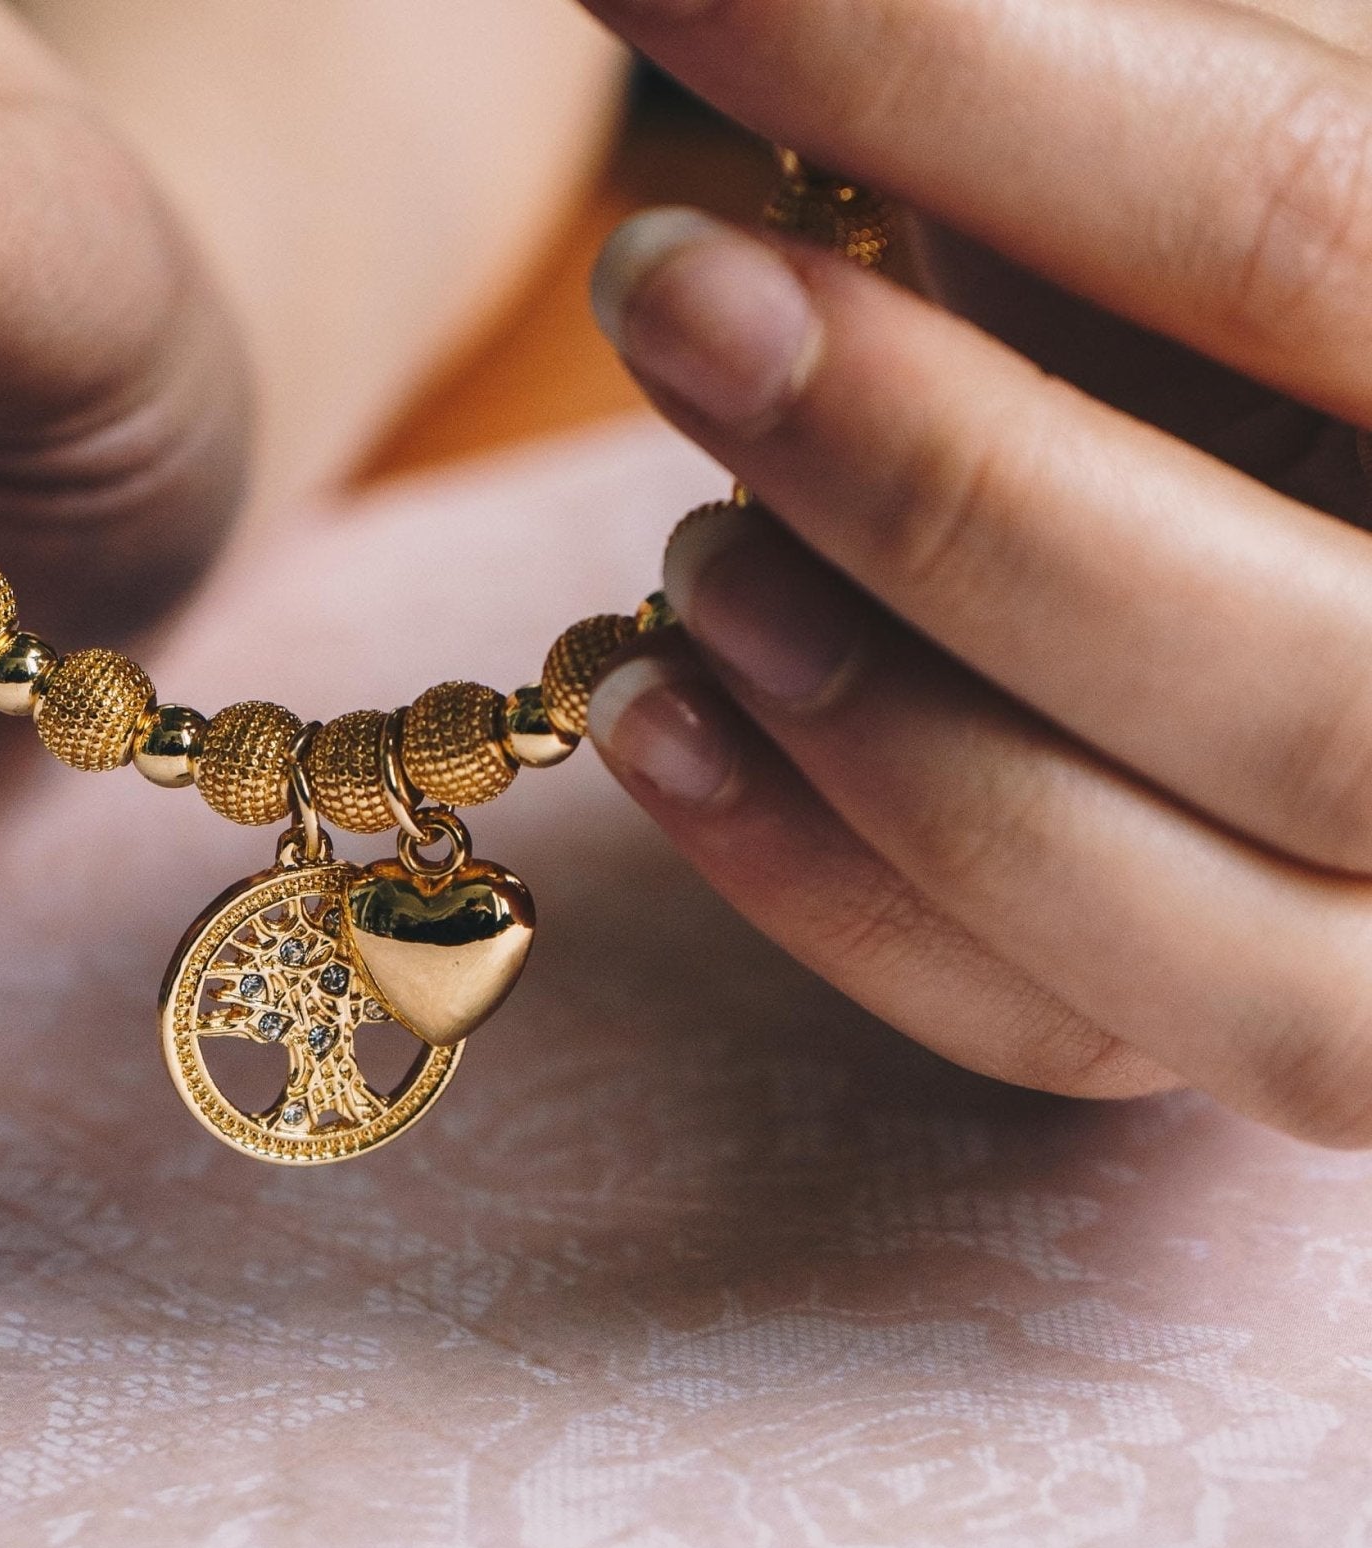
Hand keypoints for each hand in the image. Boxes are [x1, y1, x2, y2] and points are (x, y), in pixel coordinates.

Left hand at [578, 0, 1371, 1144]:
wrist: (1327, 514)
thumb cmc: (1273, 292)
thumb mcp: (1247, 136)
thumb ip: (1066, 88)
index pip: (1297, 224)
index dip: (958, 79)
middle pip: (1292, 674)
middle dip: (935, 487)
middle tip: (666, 295)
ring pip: (1184, 919)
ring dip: (880, 729)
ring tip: (687, 557)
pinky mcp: (1270, 1022)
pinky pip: (1046, 1032)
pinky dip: (820, 888)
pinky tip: (661, 726)